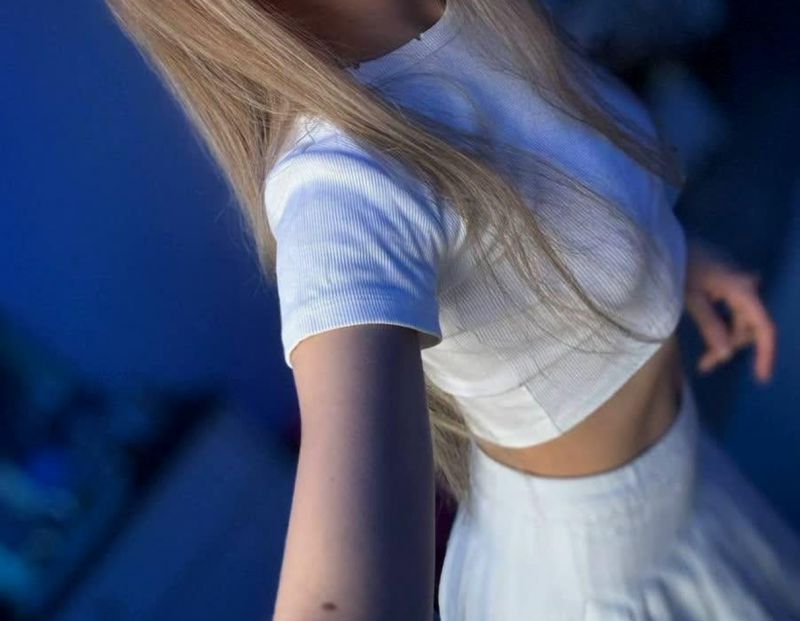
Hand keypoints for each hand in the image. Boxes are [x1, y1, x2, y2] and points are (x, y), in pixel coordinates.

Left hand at [684, 238, 776, 382]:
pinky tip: (708, 340)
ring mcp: (738, 283)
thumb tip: (727, 354)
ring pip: (739, 320)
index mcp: (742, 289)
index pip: (764, 326)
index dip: (766, 353)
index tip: (762, 378)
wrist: (665, 238)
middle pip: (749, 326)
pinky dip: (720, 326)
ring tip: (703, 361)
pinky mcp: (727, 283)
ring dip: (724, 339)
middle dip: (731, 347)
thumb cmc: (678, 264)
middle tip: (706, 365)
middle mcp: (747, 285)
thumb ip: (710, 326)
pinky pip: (731, 311)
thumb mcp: (690, 298)